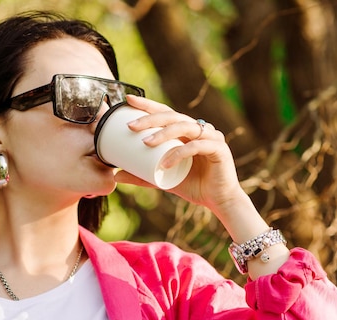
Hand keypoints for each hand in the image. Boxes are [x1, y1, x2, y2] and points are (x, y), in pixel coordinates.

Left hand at [115, 95, 244, 214]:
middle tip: (131, 125)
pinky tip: (165, 163)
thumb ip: (142, 176)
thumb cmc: (193, 186)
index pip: (165, 113)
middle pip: (173, 116)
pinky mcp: (219, 149)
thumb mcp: (161, 180)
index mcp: (186, 132)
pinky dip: (179, 153)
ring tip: (145, 142)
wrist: (219, 201)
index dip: (148, 105)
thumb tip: (116, 176)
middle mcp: (199, 129)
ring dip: (164, 133)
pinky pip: (197, 146)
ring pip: (185, 127)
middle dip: (150, 118)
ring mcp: (211, 137)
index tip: (128, 101)